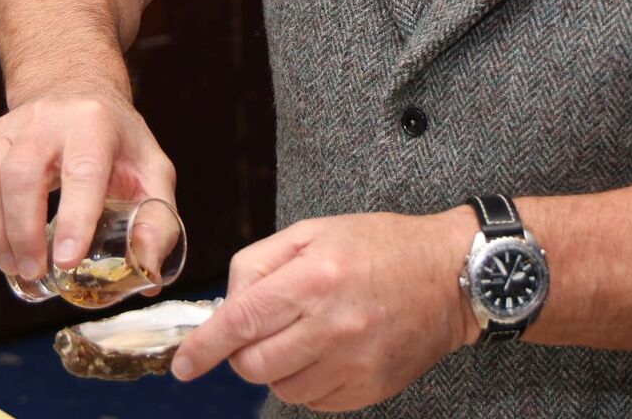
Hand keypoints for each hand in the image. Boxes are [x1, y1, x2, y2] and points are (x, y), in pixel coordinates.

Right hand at [0, 93, 175, 281]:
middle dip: (24, 232)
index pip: (83, 170)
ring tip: (15, 264)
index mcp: (94, 124)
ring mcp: (6, 130)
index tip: (68, 260)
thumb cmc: (116, 143)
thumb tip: (149, 273)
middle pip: (21, 175)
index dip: (75, 217)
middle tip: (37, 270)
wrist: (77, 98)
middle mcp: (46, 120)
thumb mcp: (151, 170)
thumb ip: (158, 218)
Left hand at [173, 209, 479, 411]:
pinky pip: (313, 400)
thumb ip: (263, 262)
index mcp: (315, 277)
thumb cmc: (381, 246)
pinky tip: (328, 350)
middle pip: (254, 363)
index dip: (205, 347)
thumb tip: (230, 303)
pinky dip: (308, 380)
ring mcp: (352, 362)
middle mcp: (332, 324)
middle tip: (263, 328)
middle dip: (243, 351)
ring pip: (280, 387)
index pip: (243, 321)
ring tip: (305, 333)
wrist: (448, 276)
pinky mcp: (368, 389)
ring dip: (278, 365)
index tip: (184, 365)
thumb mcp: (317, 231)